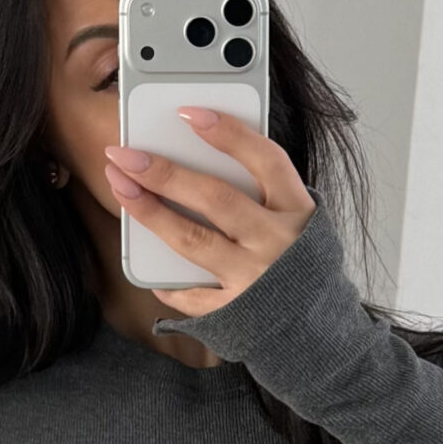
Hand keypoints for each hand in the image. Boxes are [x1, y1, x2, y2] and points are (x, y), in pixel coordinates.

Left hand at [103, 107, 315, 316]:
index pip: (265, 160)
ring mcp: (255, 278)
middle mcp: (277, 242)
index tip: (188, 113)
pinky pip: (192, 294)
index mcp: (298, 211)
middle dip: (165, 173)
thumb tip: (200, 159)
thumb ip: (262, 192)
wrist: (321, 330)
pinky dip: (169, 282)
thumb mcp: (297, 220)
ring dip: (151, 213)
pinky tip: (147, 266)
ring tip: (121, 187)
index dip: (228, 134)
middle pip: (216, 198)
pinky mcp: (237, 312)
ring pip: (193, 240)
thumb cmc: (300, 263)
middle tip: (125, 154)